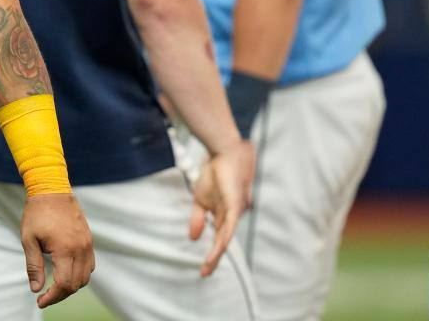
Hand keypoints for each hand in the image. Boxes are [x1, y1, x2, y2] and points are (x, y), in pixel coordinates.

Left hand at [20, 193, 94, 308]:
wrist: (51, 189)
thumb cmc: (37, 213)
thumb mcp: (29, 239)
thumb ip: (33, 266)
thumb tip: (36, 289)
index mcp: (65, 250)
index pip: (64, 284)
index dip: (53, 297)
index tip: (40, 301)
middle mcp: (81, 249)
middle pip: (77, 284)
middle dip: (61, 294)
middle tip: (45, 296)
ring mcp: (87, 244)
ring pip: (86, 276)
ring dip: (72, 285)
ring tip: (55, 286)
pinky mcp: (89, 239)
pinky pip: (90, 264)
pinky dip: (80, 274)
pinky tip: (66, 272)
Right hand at [190, 138, 254, 275]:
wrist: (223, 154)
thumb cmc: (215, 174)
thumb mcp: (200, 199)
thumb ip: (198, 218)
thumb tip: (193, 237)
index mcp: (222, 216)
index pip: (218, 239)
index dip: (211, 254)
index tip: (202, 269)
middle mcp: (231, 217)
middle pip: (223, 242)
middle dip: (214, 259)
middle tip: (204, 273)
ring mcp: (233, 212)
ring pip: (225, 238)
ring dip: (217, 253)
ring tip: (208, 266)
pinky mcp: (234, 206)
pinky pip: (229, 226)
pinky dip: (223, 238)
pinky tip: (217, 248)